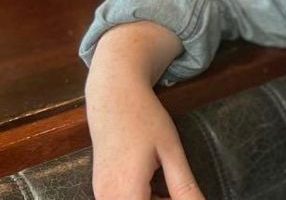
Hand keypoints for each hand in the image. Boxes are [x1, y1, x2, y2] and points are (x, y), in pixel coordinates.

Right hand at [87, 79, 203, 199]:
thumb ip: (184, 186)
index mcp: (126, 191)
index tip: (184, 194)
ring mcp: (101, 192)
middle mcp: (107, 197)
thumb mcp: (171, 152)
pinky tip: (156, 183)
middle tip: (180, 187)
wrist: (113, 95)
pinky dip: (143, 197)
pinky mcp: (100, 187)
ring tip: (168, 178)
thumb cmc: (144, 118)